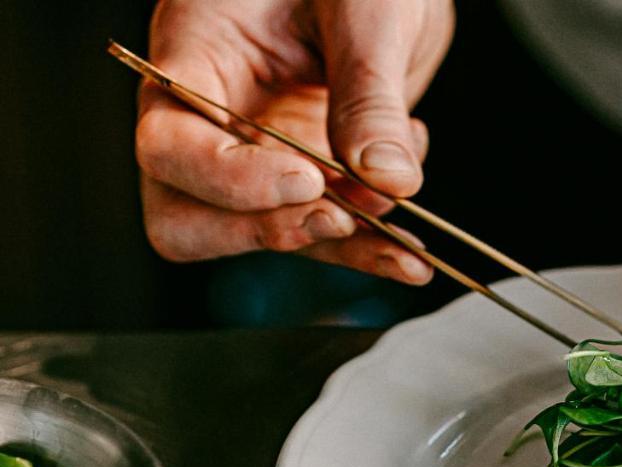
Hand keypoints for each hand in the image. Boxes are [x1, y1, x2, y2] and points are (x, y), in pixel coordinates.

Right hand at [136, 0, 452, 283]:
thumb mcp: (368, 12)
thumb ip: (369, 94)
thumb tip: (386, 180)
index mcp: (196, 54)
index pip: (169, 147)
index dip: (229, 181)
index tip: (309, 180)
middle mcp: (214, 116)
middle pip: (186, 216)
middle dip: (266, 231)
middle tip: (345, 218)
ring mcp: (259, 153)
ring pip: (268, 235)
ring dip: (337, 249)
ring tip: (407, 248)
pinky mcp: (310, 175)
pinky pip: (324, 230)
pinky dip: (369, 242)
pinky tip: (412, 238)